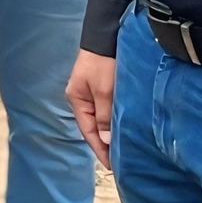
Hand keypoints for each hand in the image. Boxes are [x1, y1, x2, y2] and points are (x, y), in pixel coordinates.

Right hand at [66, 49, 115, 168]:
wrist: (106, 36)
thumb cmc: (103, 63)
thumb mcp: (104, 90)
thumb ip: (105, 115)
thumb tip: (106, 140)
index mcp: (77, 100)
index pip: (89, 131)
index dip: (100, 149)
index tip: (112, 166)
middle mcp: (83, 98)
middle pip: (94, 127)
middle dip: (106, 144)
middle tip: (121, 162)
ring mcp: (92, 92)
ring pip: (102, 118)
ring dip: (111, 132)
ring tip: (124, 148)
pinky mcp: (103, 87)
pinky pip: (108, 109)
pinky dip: (114, 120)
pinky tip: (123, 127)